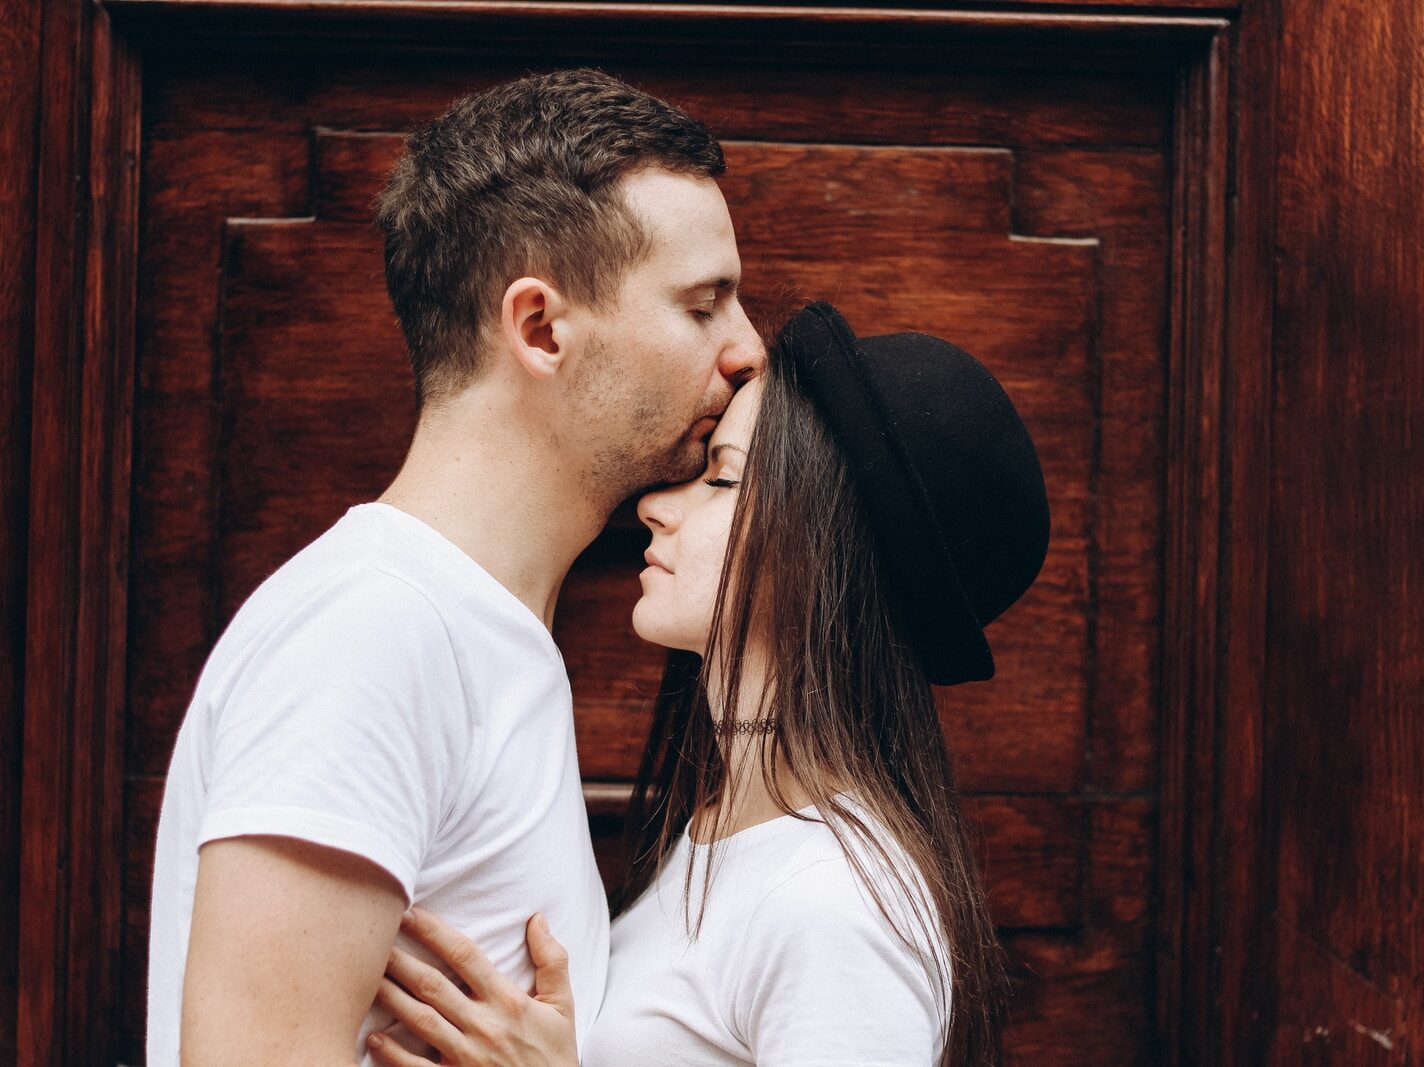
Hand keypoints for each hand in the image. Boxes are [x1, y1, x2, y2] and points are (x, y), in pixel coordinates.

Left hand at [367, 907, 577, 1066]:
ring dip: (391, 997)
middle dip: (401, 959)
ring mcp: (466, 1057)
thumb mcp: (563, 1006)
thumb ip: (552, 961)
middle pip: (433, 985)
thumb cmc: (555, 1055)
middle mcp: (483, 1025)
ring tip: (367, 976)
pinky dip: (393, 1053)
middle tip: (375, 937)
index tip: (411, 913)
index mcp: (508, 1001)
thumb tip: (537, 919)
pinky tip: (374, 1036)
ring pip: (419, 1020)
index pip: (465, 956)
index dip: (435, 931)